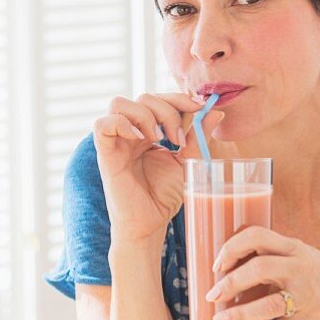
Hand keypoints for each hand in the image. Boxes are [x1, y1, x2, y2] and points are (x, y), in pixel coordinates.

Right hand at [93, 93, 224, 243]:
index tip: (200, 108)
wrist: (150, 223)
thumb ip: (197, 137)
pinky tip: (140, 138)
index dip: (179, 98)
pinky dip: (121, 123)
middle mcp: (130, 132)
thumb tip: (217, 112)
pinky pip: (102, 124)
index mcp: (148, 130)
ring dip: (145, 115)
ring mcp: (116, 141)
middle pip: (144, 97)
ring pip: (119, 103)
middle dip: (167, 111)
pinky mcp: (105, 154)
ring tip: (159, 138)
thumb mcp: (188, 161)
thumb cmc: (164, 195)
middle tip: (179, 138)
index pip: (160, 99)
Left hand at [205, 226, 319, 319]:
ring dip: (241, 313)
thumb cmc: (316, 273)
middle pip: (260, 268)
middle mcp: (299, 270)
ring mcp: (304, 297)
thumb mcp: (298, 254)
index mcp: (293, 249)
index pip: (258, 237)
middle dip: (231, 282)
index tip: (218, 263)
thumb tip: (225, 259)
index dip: (232, 247)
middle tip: (213, 295)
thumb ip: (269, 254)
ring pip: (269, 304)